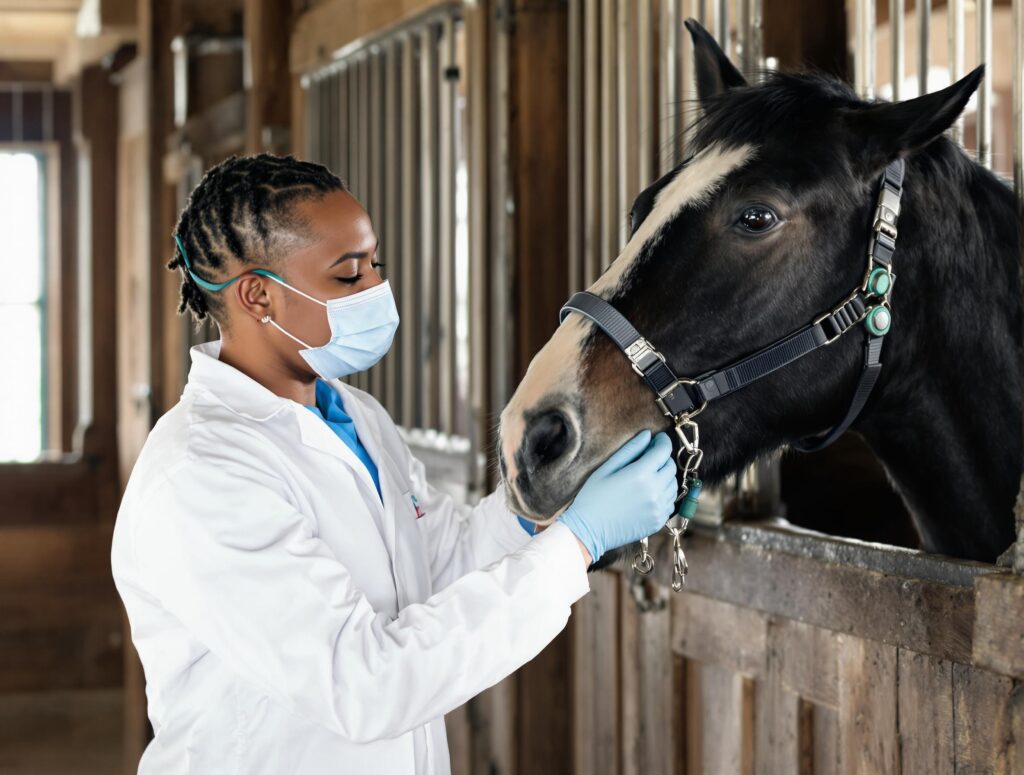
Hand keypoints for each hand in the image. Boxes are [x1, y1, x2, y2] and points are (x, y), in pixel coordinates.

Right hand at [558, 430, 676, 563]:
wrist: (589, 530)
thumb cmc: (593, 497)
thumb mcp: (607, 468)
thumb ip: (630, 450)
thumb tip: (647, 435)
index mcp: (641, 474)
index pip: (663, 451)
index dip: (663, 441)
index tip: (658, 438)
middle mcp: (654, 491)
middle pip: (671, 467)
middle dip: (663, 458)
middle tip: (651, 456)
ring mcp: (658, 508)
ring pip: (673, 485)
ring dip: (666, 476)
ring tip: (650, 475)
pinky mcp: (658, 521)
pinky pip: (671, 502)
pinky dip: (665, 494)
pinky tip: (650, 493)